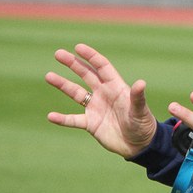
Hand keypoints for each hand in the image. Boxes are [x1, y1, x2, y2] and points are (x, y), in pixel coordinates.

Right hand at [45, 43, 156, 158]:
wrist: (139, 145)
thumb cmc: (143, 124)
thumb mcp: (140, 110)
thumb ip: (137, 97)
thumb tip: (141, 83)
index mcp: (116, 87)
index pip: (102, 67)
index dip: (91, 56)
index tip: (78, 47)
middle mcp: (103, 94)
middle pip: (86, 74)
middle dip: (73, 64)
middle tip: (58, 54)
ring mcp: (95, 108)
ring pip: (75, 93)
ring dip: (62, 85)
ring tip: (48, 76)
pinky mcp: (90, 124)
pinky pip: (73, 120)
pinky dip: (62, 119)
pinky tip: (51, 116)